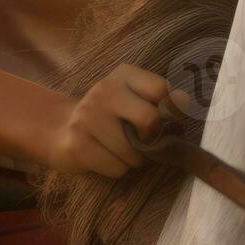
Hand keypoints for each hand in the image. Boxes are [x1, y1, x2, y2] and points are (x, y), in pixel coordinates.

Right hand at [49, 63, 170, 177]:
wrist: (60, 130)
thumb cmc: (109, 117)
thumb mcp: (132, 98)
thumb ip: (158, 100)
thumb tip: (184, 104)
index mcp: (123, 74)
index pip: (162, 89)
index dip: (170, 111)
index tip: (164, 122)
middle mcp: (104, 90)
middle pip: (150, 119)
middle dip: (151, 138)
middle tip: (142, 141)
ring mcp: (87, 116)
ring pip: (134, 151)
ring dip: (134, 159)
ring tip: (120, 150)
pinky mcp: (77, 144)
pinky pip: (117, 168)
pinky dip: (118, 169)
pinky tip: (105, 157)